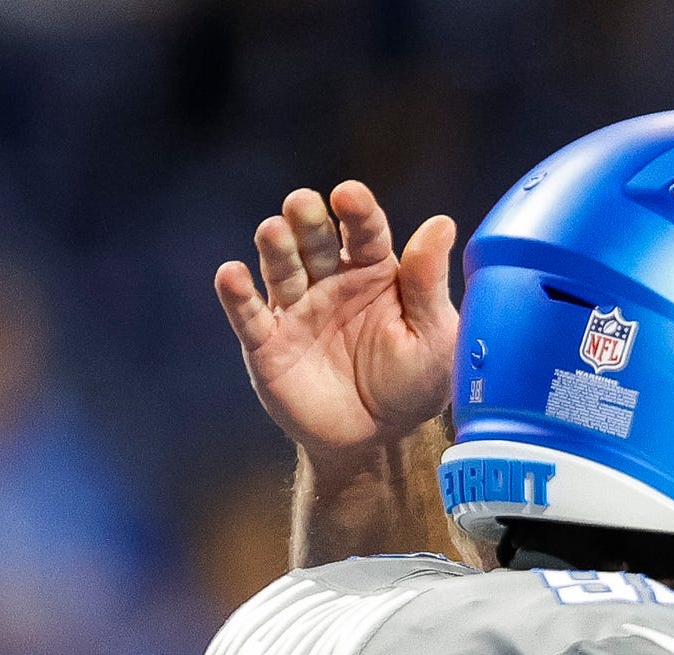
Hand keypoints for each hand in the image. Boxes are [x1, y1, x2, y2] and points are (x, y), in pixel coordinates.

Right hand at [214, 182, 456, 464]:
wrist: (378, 440)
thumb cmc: (413, 383)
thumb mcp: (434, 336)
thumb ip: (428, 283)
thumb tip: (442, 222)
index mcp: (374, 271)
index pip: (365, 231)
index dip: (357, 211)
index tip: (349, 195)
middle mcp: (331, 280)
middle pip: (315, 240)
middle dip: (308, 219)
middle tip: (303, 204)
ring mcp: (296, 309)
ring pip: (281, 268)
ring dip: (275, 247)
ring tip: (274, 232)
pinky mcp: (267, 343)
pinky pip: (249, 316)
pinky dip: (237, 295)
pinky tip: (232, 276)